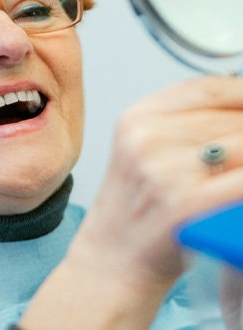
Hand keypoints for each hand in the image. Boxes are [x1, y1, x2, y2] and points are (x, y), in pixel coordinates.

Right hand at [73, 75, 242, 287]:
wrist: (113, 257)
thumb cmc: (133, 208)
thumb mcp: (141, 151)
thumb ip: (182, 123)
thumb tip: (235, 108)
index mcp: (135, 120)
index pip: (205, 87)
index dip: (241, 92)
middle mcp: (146, 139)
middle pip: (228, 116)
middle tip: (239, 153)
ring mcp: (165, 170)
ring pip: (242, 145)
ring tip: (235, 171)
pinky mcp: (187, 203)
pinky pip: (241, 182)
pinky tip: (237, 188)